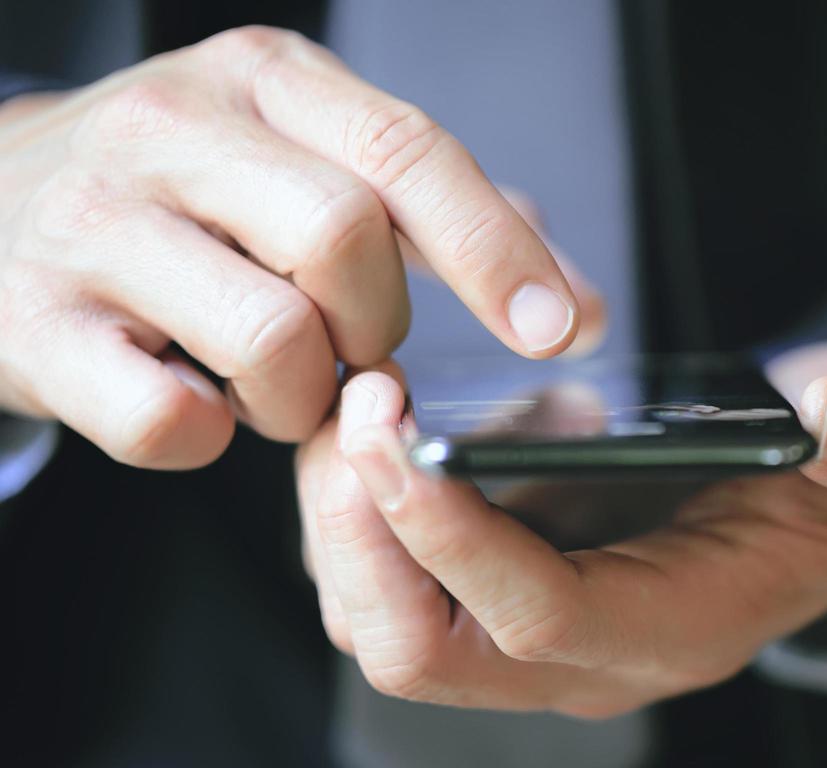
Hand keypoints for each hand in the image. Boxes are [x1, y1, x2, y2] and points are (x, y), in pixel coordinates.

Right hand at [0, 27, 586, 467]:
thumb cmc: (178, 196)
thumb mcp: (301, 160)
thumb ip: (442, 223)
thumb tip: (580, 310)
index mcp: (260, 78)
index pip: (405, 151)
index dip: (495, 250)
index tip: (561, 329)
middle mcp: (170, 131)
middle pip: (343, 239)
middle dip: (380, 326)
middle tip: (357, 351)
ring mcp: (90, 227)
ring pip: (268, 336)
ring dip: (302, 396)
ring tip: (275, 383)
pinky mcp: (34, 327)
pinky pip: (169, 419)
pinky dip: (209, 438)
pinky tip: (197, 403)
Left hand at [296, 339, 826, 714]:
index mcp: (682, 628)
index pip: (537, 620)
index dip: (453, 536)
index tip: (397, 431)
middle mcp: (595, 657)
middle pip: (421, 651)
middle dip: (360, 534)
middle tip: (359, 405)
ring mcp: (543, 634)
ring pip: (384, 623)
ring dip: (343, 519)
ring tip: (365, 400)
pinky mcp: (508, 590)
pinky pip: (393, 579)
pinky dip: (366, 504)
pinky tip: (403, 415)